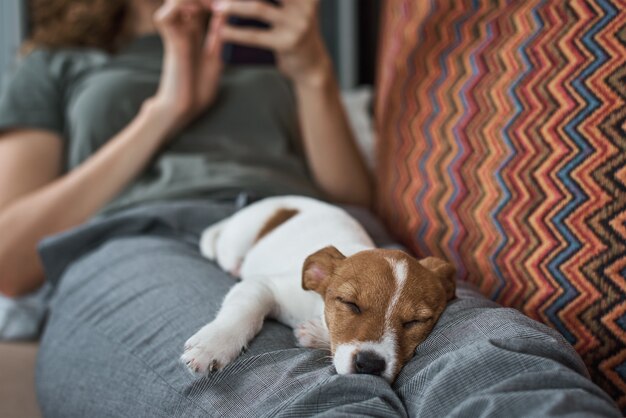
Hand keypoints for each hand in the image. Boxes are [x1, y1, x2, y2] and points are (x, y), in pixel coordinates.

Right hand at [149, 0, 225, 133]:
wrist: (183, 109)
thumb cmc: (198, 90)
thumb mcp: (215, 60)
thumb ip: (218, 40)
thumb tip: (227, 19)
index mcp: (192, 34)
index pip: (199, 4)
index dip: (213, 2)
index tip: (232, 3)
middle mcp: (181, 30)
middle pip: (187, 0)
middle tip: (223, 2)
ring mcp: (174, 34)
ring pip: (175, 1)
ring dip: (194, 0)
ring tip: (214, 4)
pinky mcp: (171, 43)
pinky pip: (165, 16)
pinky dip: (180, 8)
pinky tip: (200, 12)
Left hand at [213, 0, 332, 86]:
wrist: (312, 66)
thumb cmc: (295, 33)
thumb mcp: (294, 10)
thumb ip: (277, 2)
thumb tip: (233, 0)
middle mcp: (304, 4)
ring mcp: (298, 24)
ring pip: (258, 8)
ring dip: (233, 6)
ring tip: (216, 7)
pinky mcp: (288, 43)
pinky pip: (255, 36)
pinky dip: (235, 33)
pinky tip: (221, 31)